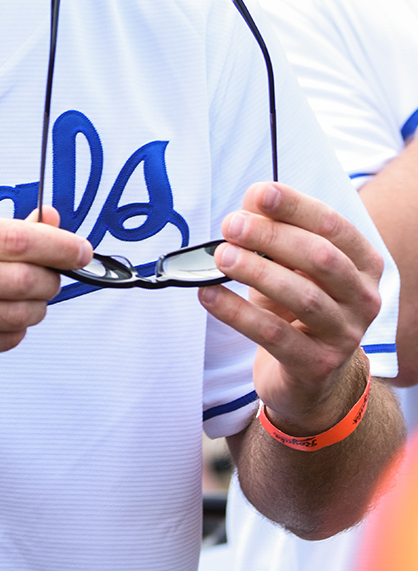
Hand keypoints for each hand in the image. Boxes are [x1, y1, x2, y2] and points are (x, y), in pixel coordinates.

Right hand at [0, 204, 90, 379]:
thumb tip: (50, 223)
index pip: (15, 240)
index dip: (59, 246)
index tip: (80, 249)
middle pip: (24, 280)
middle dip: (51, 278)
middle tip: (53, 274)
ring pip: (19, 316)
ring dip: (35, 306)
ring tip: (25, 295)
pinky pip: (2, 342)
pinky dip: (14, 329)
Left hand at [199, 183, 381, 435]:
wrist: (309, 376)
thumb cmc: (297, 308)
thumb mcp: (290, 267)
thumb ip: (275, 234)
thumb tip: (249, 205)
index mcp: (362, 263)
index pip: (332, 225)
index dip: (295, 206)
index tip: (259, 193)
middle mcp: (362, 297)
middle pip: (320, 258)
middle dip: (272, 236)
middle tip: (231, 226)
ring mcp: (344, 334)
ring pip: (302, 296)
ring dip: (256, 271)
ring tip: (222, 256)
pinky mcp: (316, 365)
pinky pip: (273, 335)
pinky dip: (236, 312)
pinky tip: (209, 294)